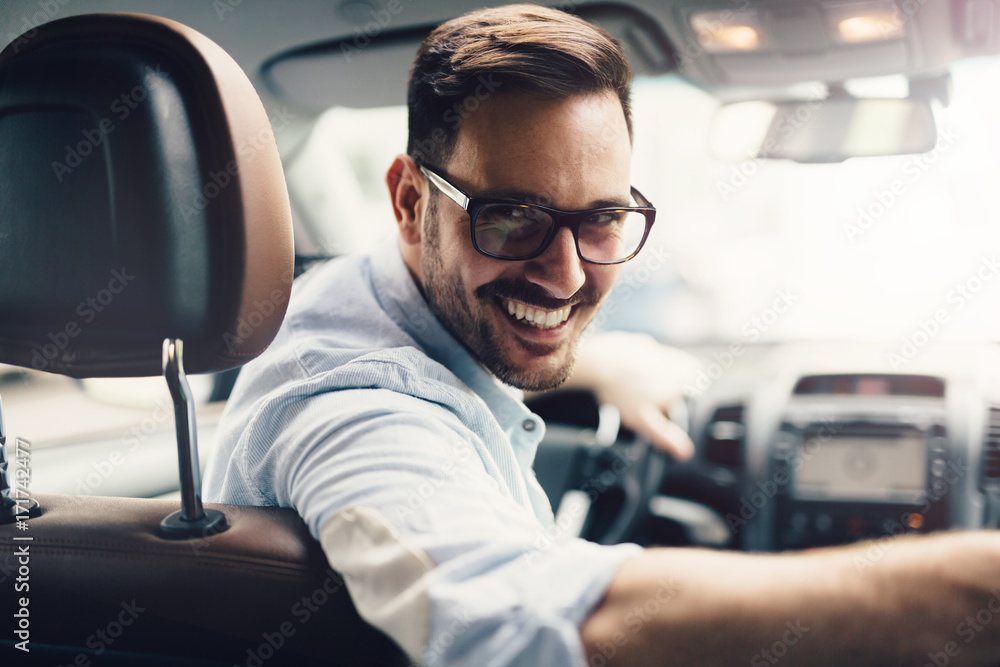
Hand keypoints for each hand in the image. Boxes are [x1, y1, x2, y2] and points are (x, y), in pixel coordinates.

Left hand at [566, 331, 700, 459]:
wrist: (598, 361)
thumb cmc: (623, 390)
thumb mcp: (646, 421)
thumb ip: (667, 438)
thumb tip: (685, 453)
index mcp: (687, 379)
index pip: (692, 402)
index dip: (672, 412)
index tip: (658, 414)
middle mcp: (679, 360)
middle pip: (675, 388)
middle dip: (660, 398)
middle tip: (642, 401)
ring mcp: (660, 349)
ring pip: (660, 374)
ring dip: (647, 384)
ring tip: (630, 390)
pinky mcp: (643, 343)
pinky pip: (644, 362)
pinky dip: (636, 370)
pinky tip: (623, 378)